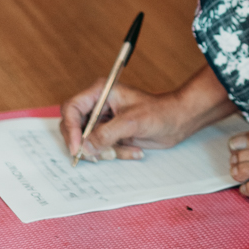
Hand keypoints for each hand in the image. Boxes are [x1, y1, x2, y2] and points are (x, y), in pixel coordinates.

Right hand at [60, 80, 186, 161]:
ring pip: (89, 143)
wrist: (177, 121)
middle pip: (75, 128)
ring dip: (107, 151)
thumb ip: (105, 134)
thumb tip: (85, 148)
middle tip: (98, 156)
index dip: (71, 129)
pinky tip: (134, 149)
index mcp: (100, 92)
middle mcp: (99, 105)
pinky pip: (103, 149)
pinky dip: (117, 153)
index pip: (71, 109)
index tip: (77, 148)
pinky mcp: (112, 134)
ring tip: (127, 149)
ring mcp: (104, 121)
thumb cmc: (159, 112)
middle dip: (88, 145)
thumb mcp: (131, 123)